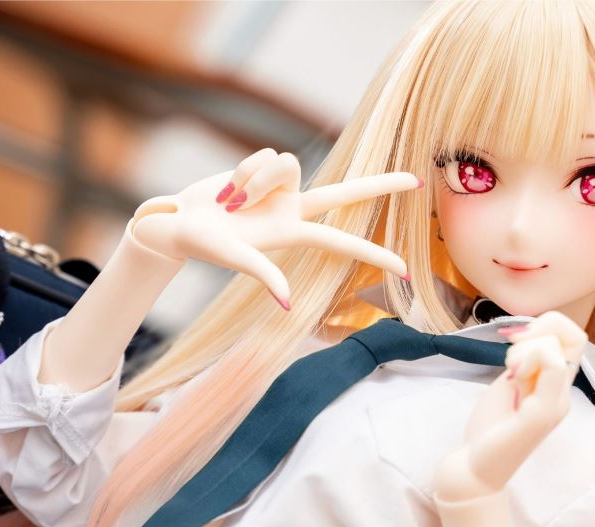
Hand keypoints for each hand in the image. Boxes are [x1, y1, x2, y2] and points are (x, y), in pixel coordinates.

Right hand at [128, 148, 419, 307]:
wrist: (178, 224)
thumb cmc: (204, 246)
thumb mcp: (234, 258)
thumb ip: (263, 275)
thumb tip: (287, 304)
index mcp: (292, 235)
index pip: (344, 243)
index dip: (375, 254)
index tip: (407, 269)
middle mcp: (293, 211)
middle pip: (347, 193)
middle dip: (379, 186)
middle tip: (416, 180)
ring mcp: (280, 189)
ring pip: (286, 162)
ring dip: (255, 178)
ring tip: (232, 202)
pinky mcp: (264, 169)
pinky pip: (265, 154)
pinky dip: (244, 171)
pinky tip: (228, 191)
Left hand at [432, 311, 588, 501]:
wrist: (475, 467)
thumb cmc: (489, 429)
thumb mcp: (508, 385)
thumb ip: (524, 363)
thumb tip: (529, 335)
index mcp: (556, 386)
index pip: (572, 336)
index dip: (545, 326)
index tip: (514, 342)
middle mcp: (563, 394)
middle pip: (574, 334)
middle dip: (539, 331)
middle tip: (512, 359)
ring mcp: (557, 403)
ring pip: (556, 347)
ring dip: (525, 351)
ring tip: (510, 377)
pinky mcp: (545, 412)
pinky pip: (551, 364)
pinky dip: (528, 361)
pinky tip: (512, 382)